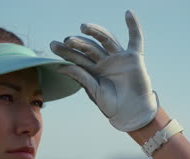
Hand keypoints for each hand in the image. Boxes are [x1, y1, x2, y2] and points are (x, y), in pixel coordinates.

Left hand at [50, 10, 159, 131]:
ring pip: (106, 40)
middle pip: (89, 48)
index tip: (53, 46)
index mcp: (92, 70)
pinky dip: (134, 26)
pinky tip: (128, 13)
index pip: (77, 57)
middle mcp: (104, 61)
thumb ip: (81, 77)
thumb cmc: (112, 106)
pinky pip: (135, 39)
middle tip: (66, 41)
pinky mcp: (134, 57)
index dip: (66, 52)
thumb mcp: (94, 91)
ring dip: (96, 32)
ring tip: (83, 27)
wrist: (132, 113)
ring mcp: (118, 58)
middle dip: (77, 44)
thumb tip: (61, 66)